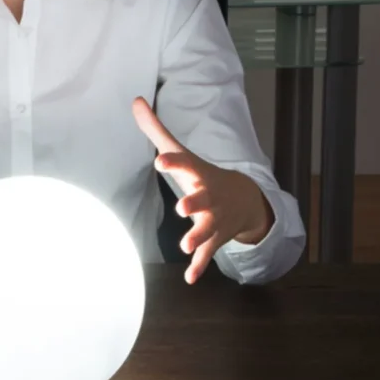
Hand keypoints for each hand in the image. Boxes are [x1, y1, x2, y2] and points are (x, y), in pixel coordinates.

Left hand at [132, 97, 272, 283]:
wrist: (245, 198)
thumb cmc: (202, 173)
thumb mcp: (181, 153)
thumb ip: (156, 130)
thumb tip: (135, 101)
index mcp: (197, 173)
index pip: (184, 165)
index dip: (173, 163)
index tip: (161, 161)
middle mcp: (208, 196)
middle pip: (202, 199)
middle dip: (194, 203)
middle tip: (182, 208)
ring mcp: (214, 219)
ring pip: (207, 229)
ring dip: (197, 236)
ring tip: (184, 246)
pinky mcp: (215, 238)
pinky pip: (208, 254)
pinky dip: (199, 266)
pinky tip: (189, 278)